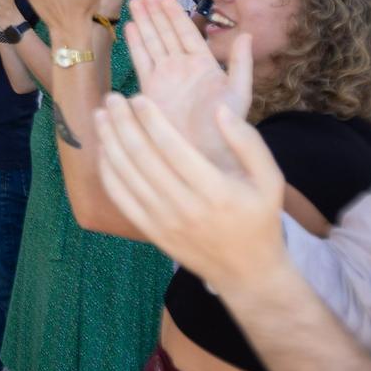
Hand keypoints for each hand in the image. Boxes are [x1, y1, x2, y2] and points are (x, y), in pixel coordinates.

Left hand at [89, 93, 286, 292]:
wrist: (247, 272)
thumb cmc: (259, 218)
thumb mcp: (270, 179)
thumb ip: (248, 142)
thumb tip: (219, 110)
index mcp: (216, 191)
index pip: (173, 148)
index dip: (151, 120)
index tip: (137, 97)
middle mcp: (185, 207)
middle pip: (142, 158)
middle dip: (123, 123)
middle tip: (111, 98)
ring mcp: (164, 222)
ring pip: (126, 176)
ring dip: (109, 142)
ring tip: (100, 116)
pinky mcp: (152, 232)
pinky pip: (121, 199)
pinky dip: (108, 172)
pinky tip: (104, 149)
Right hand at [123, 0, 251, 166]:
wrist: (204, 154)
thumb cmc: (225, 126)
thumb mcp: (239, 93)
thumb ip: (241, 64)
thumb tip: (248, 34)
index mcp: (204, 64)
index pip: (187, 32)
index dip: (175, 14)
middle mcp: (182, 67)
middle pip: (166, 33)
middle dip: (156, 12)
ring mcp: (165, 77)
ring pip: (152, 43)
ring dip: (144, 22)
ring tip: (135, 2)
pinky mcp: (150, 89)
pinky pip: (141, 61)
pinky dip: (135, 44)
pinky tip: (129, 28)